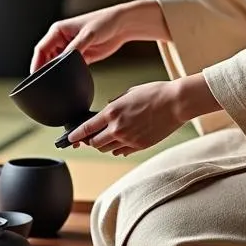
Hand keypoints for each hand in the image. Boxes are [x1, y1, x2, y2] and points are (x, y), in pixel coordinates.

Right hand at [30, 0, 168, 72]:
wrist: (122, 25)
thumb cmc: (104, 22)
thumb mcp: (87, 35)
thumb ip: (75, 49)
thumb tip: (63, 63)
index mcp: (58, 31)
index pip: (41, 48)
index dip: (36, 63)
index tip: (34, 76)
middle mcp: (62, 40)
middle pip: (47, 58)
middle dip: (45, 70)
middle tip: (44, 84)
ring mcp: (71, 49)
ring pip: (57, 64)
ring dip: (56, 73)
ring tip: (55, 85)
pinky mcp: (81, 56)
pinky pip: (70, 68)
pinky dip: (68, 74)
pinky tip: (68, 81)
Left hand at [67, 80, 184, 156]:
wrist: (176, 103)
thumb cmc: (155, 93)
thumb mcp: (130, 92)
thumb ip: (115, 103)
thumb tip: (107, 109)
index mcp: (113, 112)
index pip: (87, 128)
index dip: (75, 135)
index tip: (70, 139)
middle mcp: (118, 128)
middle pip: (95, 143)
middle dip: (91, 140)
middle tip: (91, 137)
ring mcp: (129, 139)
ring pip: (108, 149)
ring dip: (105, 144)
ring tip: (108, 137)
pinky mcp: (140, 146)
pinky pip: (122, 152)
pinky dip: (118, 148)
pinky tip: (122, 141)